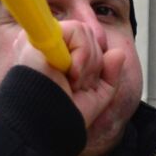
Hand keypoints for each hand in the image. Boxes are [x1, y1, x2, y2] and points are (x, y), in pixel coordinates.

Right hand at [9, 20, 126, 129]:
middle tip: (76, 86)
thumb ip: (109, 75)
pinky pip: (76, 30)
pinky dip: (81, 56)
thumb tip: (118, 53)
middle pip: (89, 36)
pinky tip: (68, 75)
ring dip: (86, 64)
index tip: (84, 84)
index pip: (88, 43)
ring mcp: (40, 39)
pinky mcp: (37, 36)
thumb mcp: (95, 96)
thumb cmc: (64, 114)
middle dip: (93, 66)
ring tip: (70, 83)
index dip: (95, 60)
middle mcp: (46, 44)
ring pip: (84, 32)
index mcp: (57, 55)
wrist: (46, 125)